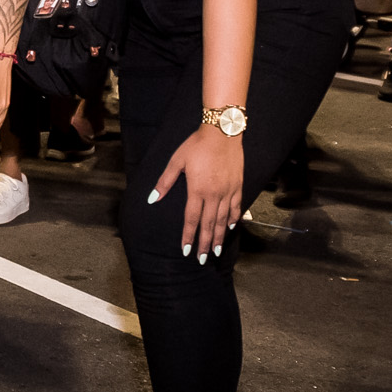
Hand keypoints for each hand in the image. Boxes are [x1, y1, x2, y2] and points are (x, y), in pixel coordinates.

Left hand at [149, 124, 244, 259]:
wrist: (221, 132)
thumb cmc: (196, 145)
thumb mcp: (177, 161)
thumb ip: (165, 182)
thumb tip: (153, 199)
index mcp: (197, 190)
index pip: (191, 219)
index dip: (188, 236)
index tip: (186, 250)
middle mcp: (214, 194)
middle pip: (208, 224)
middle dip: (204, 243)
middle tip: (201, 259)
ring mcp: (228, 191)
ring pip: (223, 220)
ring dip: (218, 236)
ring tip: (215, 251)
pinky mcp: (238, 185)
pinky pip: (236, 207)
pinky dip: (234, 219)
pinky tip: (231, 228)